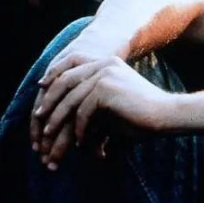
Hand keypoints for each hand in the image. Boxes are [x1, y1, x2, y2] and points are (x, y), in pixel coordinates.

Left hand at [35, 56, 173, 168]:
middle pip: (66, 79)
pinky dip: (80, 128)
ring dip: (58, 119)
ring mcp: (106, 74)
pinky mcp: (106, 89)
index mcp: (109, 61)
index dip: (55, 72)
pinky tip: (81, 141)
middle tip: (39, 116)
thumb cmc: (142, 112)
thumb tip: (67, 112)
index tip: (42, 87)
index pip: (73, 61)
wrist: (165, 114)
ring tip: (50, 135)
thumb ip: (92, 100)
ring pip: (71, 98)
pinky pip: (83, 111)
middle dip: (49, 99)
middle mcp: (105, 63)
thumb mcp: (113, 101)